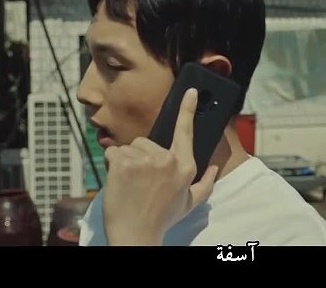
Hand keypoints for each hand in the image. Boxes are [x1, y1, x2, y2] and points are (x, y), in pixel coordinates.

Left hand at [102, 88, 218, 245]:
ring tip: (130, 185)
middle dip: (140, 158)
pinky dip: (110, 166)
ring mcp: (145, 160)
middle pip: (145, 142)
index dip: (188, 109)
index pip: (185, 131)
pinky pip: (112, 153)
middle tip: (141, 183)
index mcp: (185, 167)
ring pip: (128, 148)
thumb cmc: (161, 219)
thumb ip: (205, 185)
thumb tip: (215, 169)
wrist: (136, 234)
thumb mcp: (189, 204)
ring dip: (124, 162)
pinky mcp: (124, 163)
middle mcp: (168, 160)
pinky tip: (118, 182)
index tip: (191, 91)